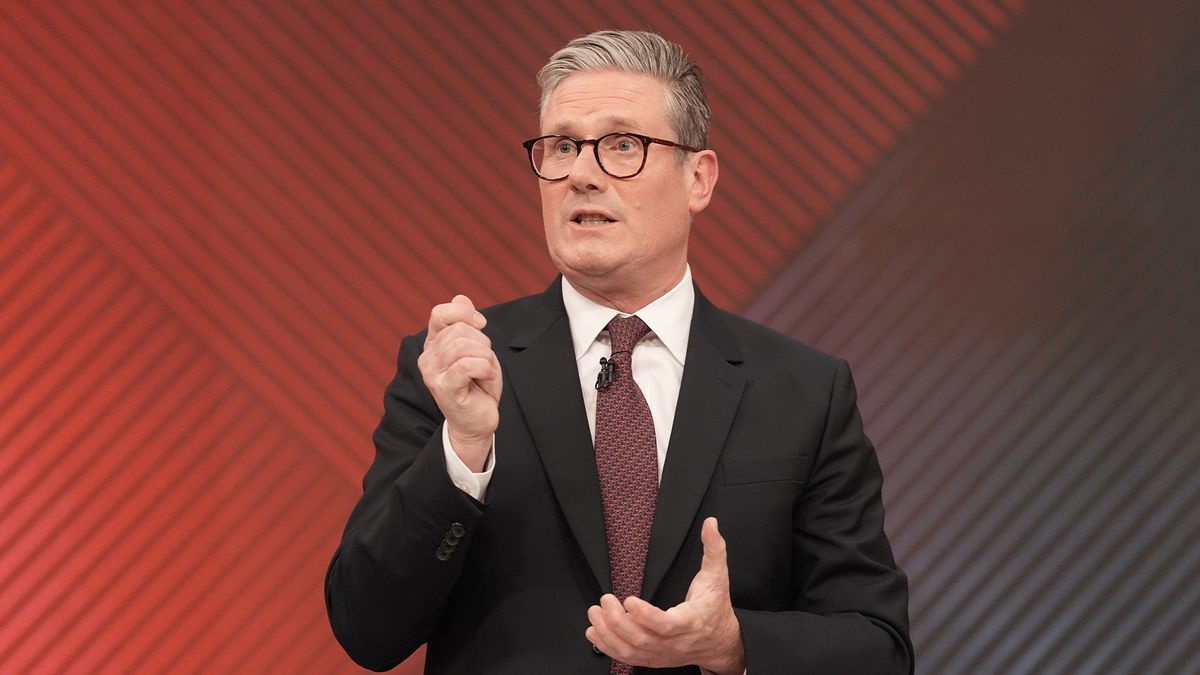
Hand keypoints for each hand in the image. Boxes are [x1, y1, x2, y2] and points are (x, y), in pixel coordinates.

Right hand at [417, 295, 501, 470]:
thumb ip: (466, 323)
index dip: (465, 313)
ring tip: (485, 372)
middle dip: (483, 343)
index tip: (482, 325)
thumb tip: (460, 297)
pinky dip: (485, 369)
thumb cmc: (478, 385)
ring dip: (486, 358)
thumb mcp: (476, 348)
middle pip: (460, 330)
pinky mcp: (444, 388)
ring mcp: (432, 373)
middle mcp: (427, 357)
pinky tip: (485, 379)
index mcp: (433, 344)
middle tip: (485, 363)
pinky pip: (468, 365)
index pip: (441, 313)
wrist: (478, 421)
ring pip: (465, 346)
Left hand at [585, 518, 745, 674]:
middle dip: (617, 622)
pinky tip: (595, 631)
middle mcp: (675, 642)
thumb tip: (711, 523)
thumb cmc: (716, 607)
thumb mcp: (718, 576)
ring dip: (608, 634)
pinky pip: (627, 658)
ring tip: (595, 614)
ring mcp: (663, 653)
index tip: (628, 599)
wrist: (721, 642)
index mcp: (690, 621)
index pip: (666, 625)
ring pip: (631, 651)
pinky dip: (607, 646)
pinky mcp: (654, 658)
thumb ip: (713, 548)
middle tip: (605, 600)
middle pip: (642, 639)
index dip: (645, 615)